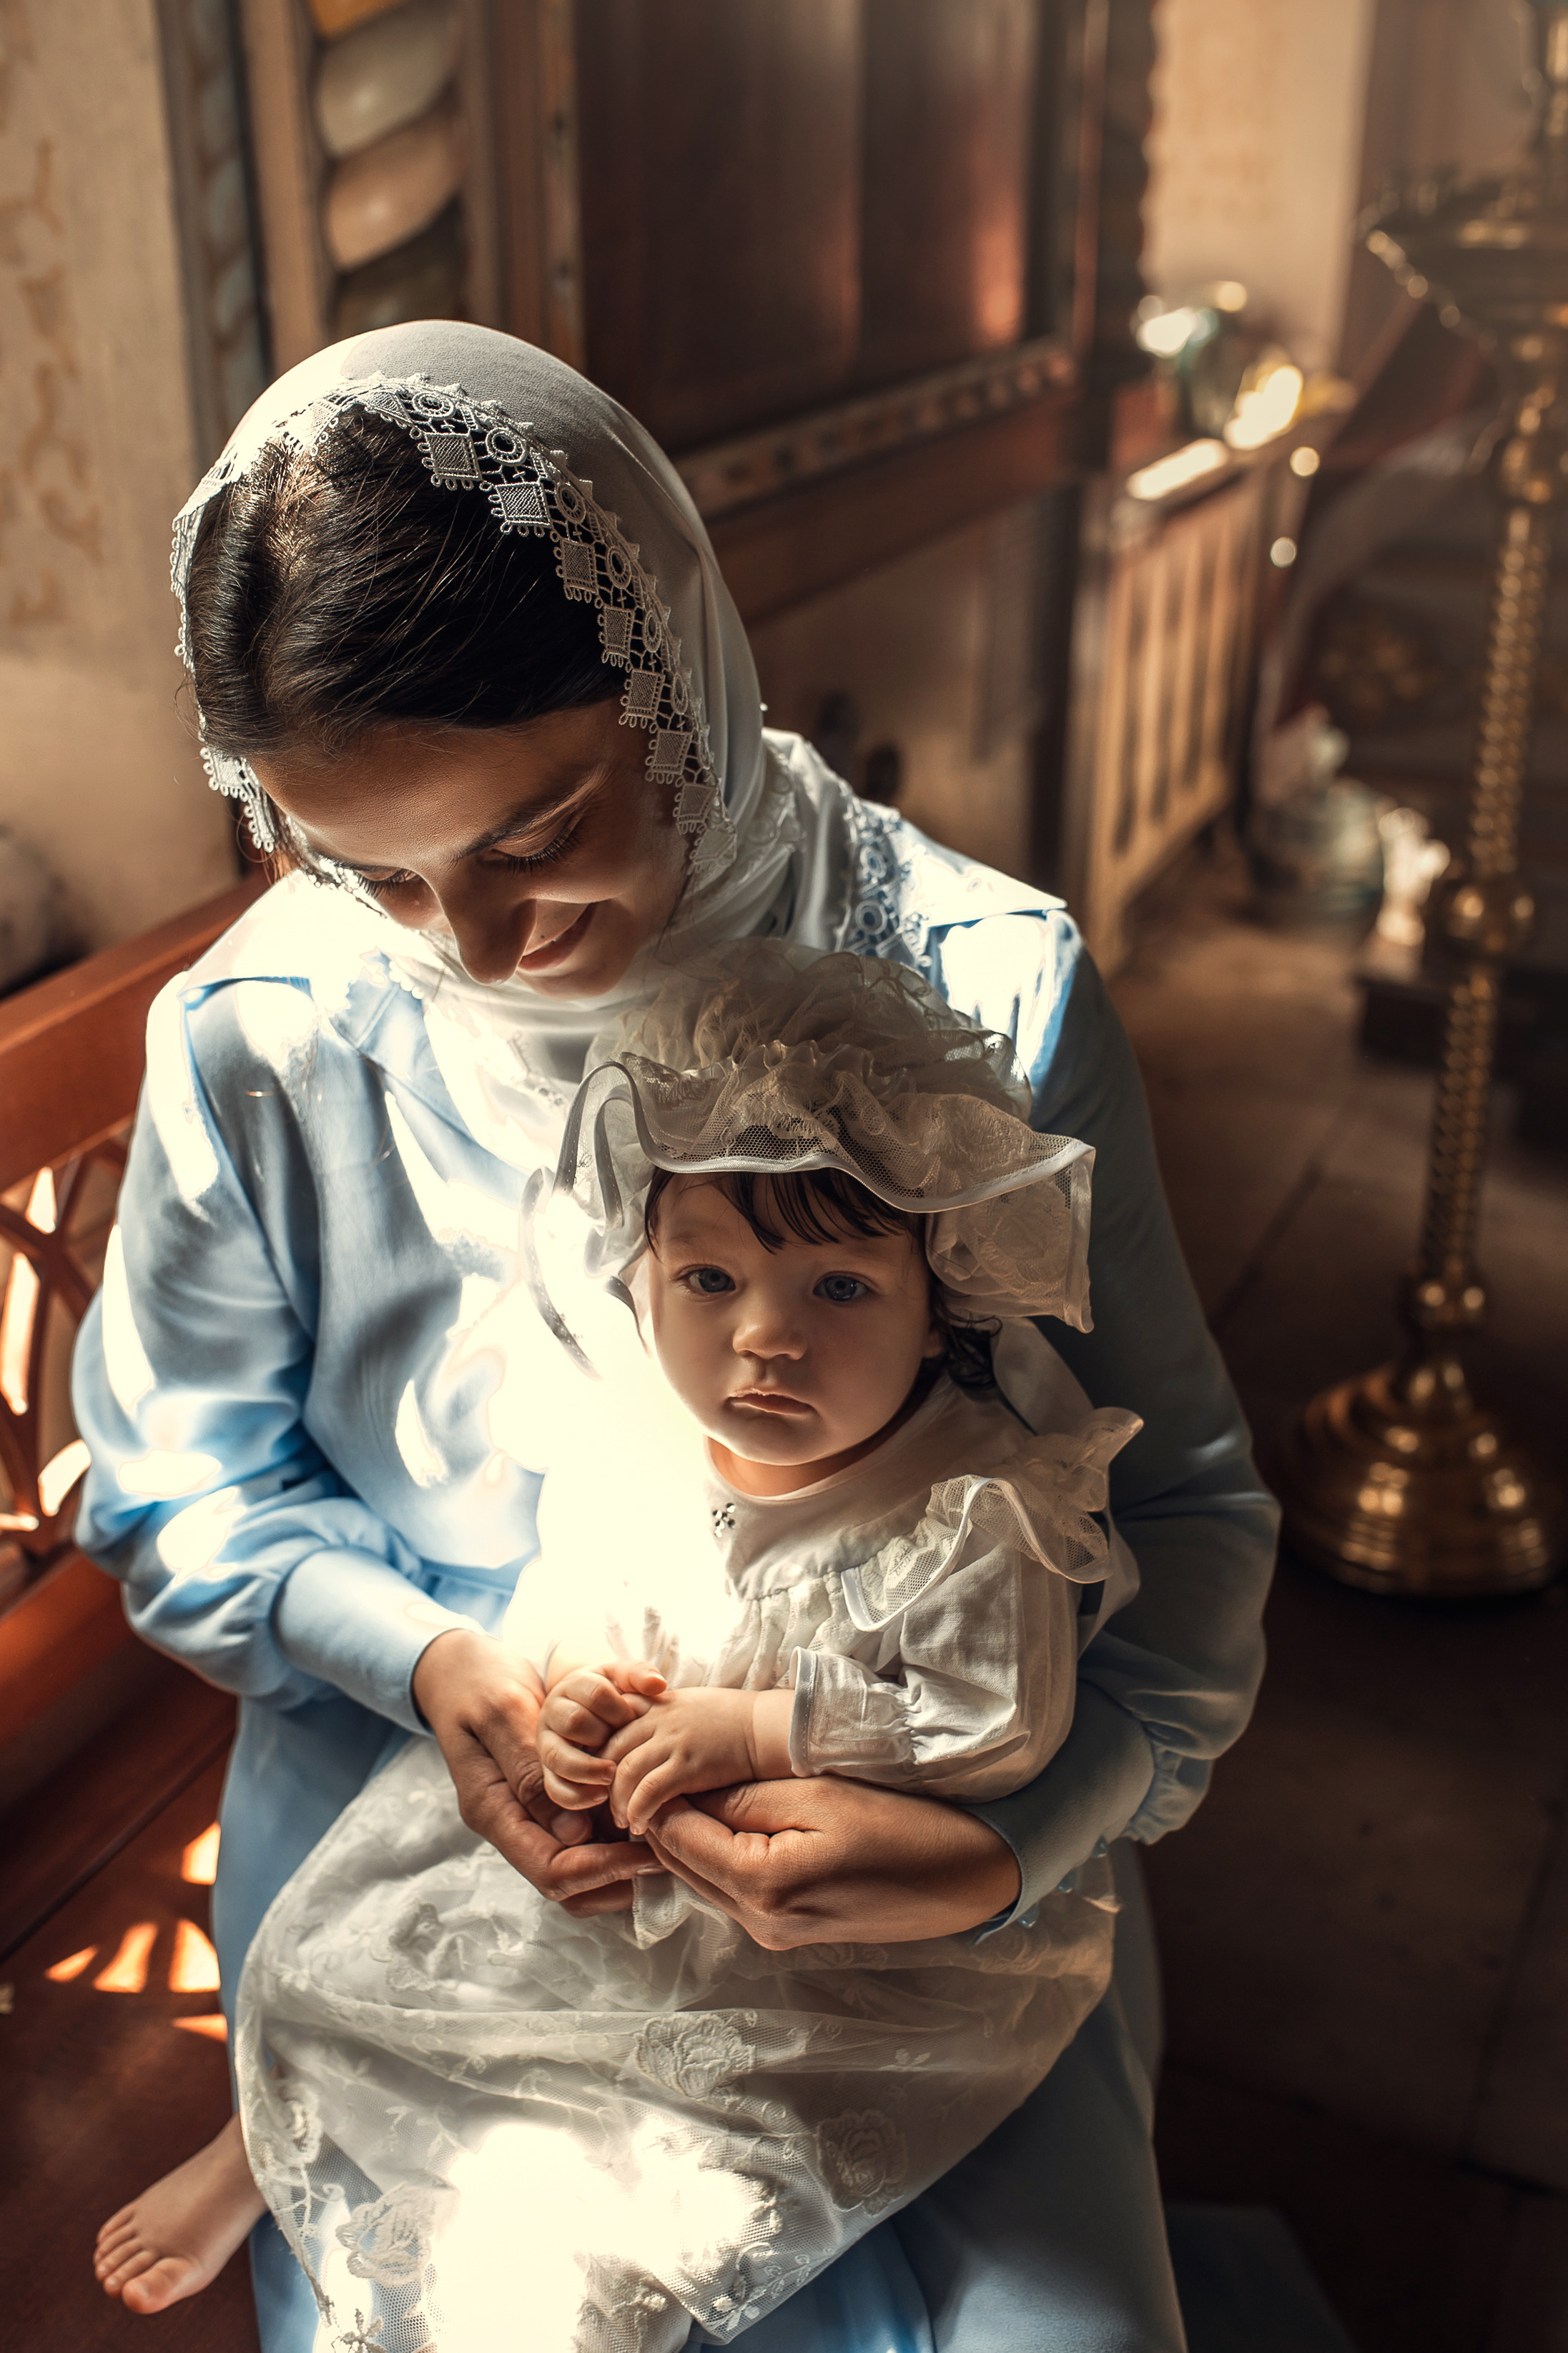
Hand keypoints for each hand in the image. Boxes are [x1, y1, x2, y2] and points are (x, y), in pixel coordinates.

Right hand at [411, 1630, 662, 1915]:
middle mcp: (512, 1821)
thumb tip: (572, 1832)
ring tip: (661, 1829)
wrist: (458, 1667)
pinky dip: (613, 1823)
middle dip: (616, 1875)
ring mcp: (526, 1811)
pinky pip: (581, 1828)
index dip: (601, 1871)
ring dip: (619, 1853)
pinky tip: (642, 1801)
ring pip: (579, 1860)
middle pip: (568, 1882)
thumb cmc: (478, 1682)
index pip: (551, 1873)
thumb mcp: (503, 1713)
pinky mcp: (542, 1796)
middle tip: (662, 1849)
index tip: (645, 1853)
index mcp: (493, 1811)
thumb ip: (530, 1769)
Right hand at [538, 1662, 666, 1810]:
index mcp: (573, 1685)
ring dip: (586, 1769)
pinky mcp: (549, 1770)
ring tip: (612, 1775)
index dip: (619, 1709)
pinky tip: (602, 1795)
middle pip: (574, 1722)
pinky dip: (577, 1795)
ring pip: (557, 1756)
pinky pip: (555, 1787)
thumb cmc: (611, 1695)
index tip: (635, 1719)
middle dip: (603, 1735)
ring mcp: (547, 1743)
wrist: (587, 1709)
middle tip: (626, 1747)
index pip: (595, 1693)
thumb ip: (639, 1675)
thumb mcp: (623, 1678)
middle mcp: (553, 1713)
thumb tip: (658, 1685)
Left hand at [602, 1686, 784, 1835]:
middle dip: (602, 1783)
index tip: (601, 1778)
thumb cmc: (728, 1719)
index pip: (609, 1728)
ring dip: (617, 1802)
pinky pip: (649, 1792)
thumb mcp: (685, 1705)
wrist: (763, 1727)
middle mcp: (658, 1719)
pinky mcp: (688, 1765)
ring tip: (622, 1821)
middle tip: (605, 1807)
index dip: (599, 1756)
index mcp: (654, 1704)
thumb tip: (634, 1744)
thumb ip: (657, 1718)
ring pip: (624, 1774)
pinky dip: (639, 1811)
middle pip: (610, 1752)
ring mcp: (672, 1741)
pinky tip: (641, 1825)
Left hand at [645, 1776, 1021, 1950]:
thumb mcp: (820, 1795)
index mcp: (761, 1886)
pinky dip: (721, 1854)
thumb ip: (747, 1798)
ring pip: (703, 1878)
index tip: (654, 1755)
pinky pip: (733, 1889)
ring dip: (693, 1836)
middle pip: (680, 1864)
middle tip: (665, 1764)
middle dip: (667, 1817)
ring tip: (699, 1783)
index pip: (675, 1837)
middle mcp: (758, 1922)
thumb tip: (687, 1792)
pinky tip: (735, 1817)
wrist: (965, 1875)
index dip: (657, 1795)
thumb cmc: (901, 1823)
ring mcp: (773, 1933)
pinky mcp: (789, 1932)